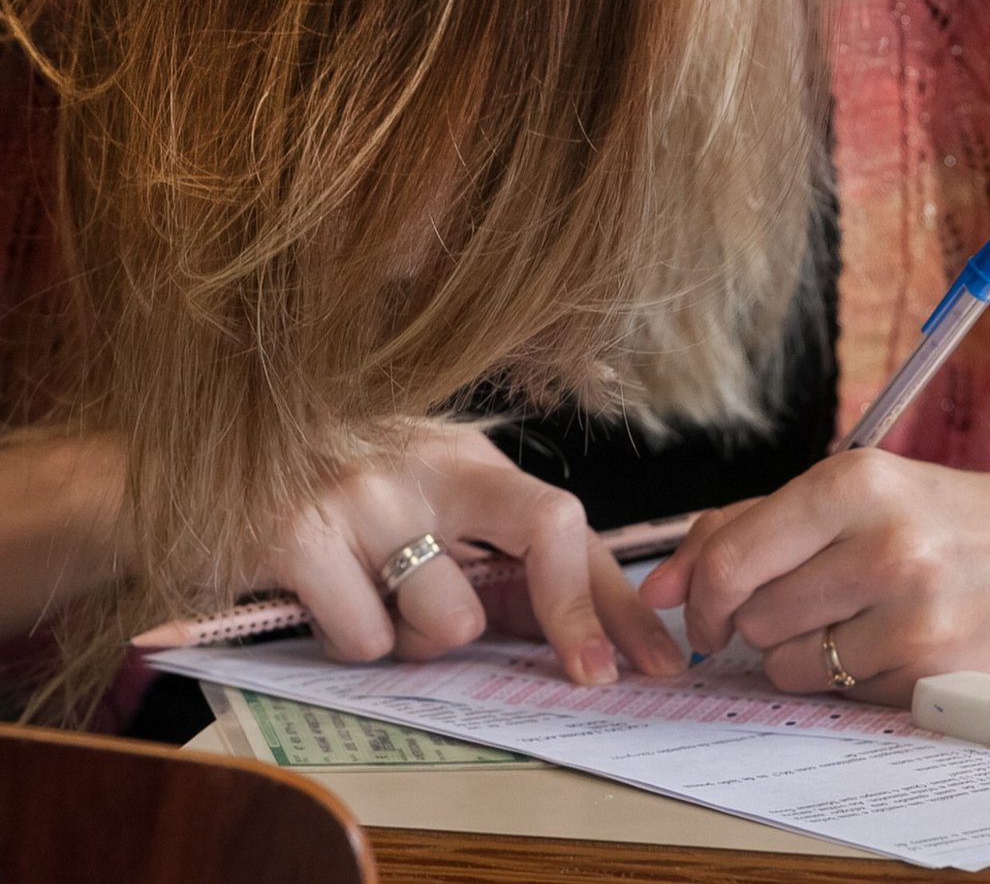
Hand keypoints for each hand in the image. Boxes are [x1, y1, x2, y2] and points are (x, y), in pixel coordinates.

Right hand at [261, 421, 683, 681]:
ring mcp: (365, 495)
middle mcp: (427, 463)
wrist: (210, 460)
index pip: (567, 523)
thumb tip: (592, 639)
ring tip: (383, 605)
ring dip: (423, 640)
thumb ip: (501, 560)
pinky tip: (328, 602)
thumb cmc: (340, 497)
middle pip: (546, 536)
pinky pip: (364, 640)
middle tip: (571, 666)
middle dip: (568, 618)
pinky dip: (351, 641)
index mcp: (468, 456)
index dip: (614, 601)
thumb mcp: (429, 506)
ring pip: (450, 620)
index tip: (646, 663)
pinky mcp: (297, 536)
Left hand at [638, 449, 989, 704]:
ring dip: (802, 652)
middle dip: (762, 618)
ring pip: (789, 666)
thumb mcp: (847, 491)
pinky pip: (840, 695)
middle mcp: (887, 547)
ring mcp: (915, 617)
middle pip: (754, 618)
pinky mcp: (935, 673)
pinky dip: (850, 677)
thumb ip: (742, 527)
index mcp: (855, 482)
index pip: (733, 559)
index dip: (701, 595)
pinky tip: (891, 641)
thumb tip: (657, 590)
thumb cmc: (934, 517)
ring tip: (855, 617)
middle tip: (812, 597)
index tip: (706, 608)